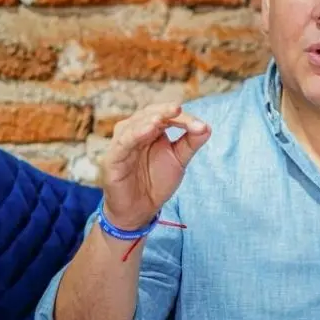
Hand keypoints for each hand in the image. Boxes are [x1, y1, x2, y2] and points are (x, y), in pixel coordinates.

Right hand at [98, 102, 209, 230]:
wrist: (140, 211)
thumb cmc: (156, 182)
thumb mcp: (178, 160)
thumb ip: (190, 143)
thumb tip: (207, 126)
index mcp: (150, 130)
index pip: (165, 116)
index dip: (182, 118)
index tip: (201, 126)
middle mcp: (134, 132)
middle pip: (149, 114)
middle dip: (164, 112)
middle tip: (179, 109)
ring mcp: (122, 144)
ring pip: (133, 125)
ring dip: (148, 120)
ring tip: (162, 118)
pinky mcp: (112, 159)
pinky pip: (123, 143)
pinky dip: (135, 135)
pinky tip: (148, 130)